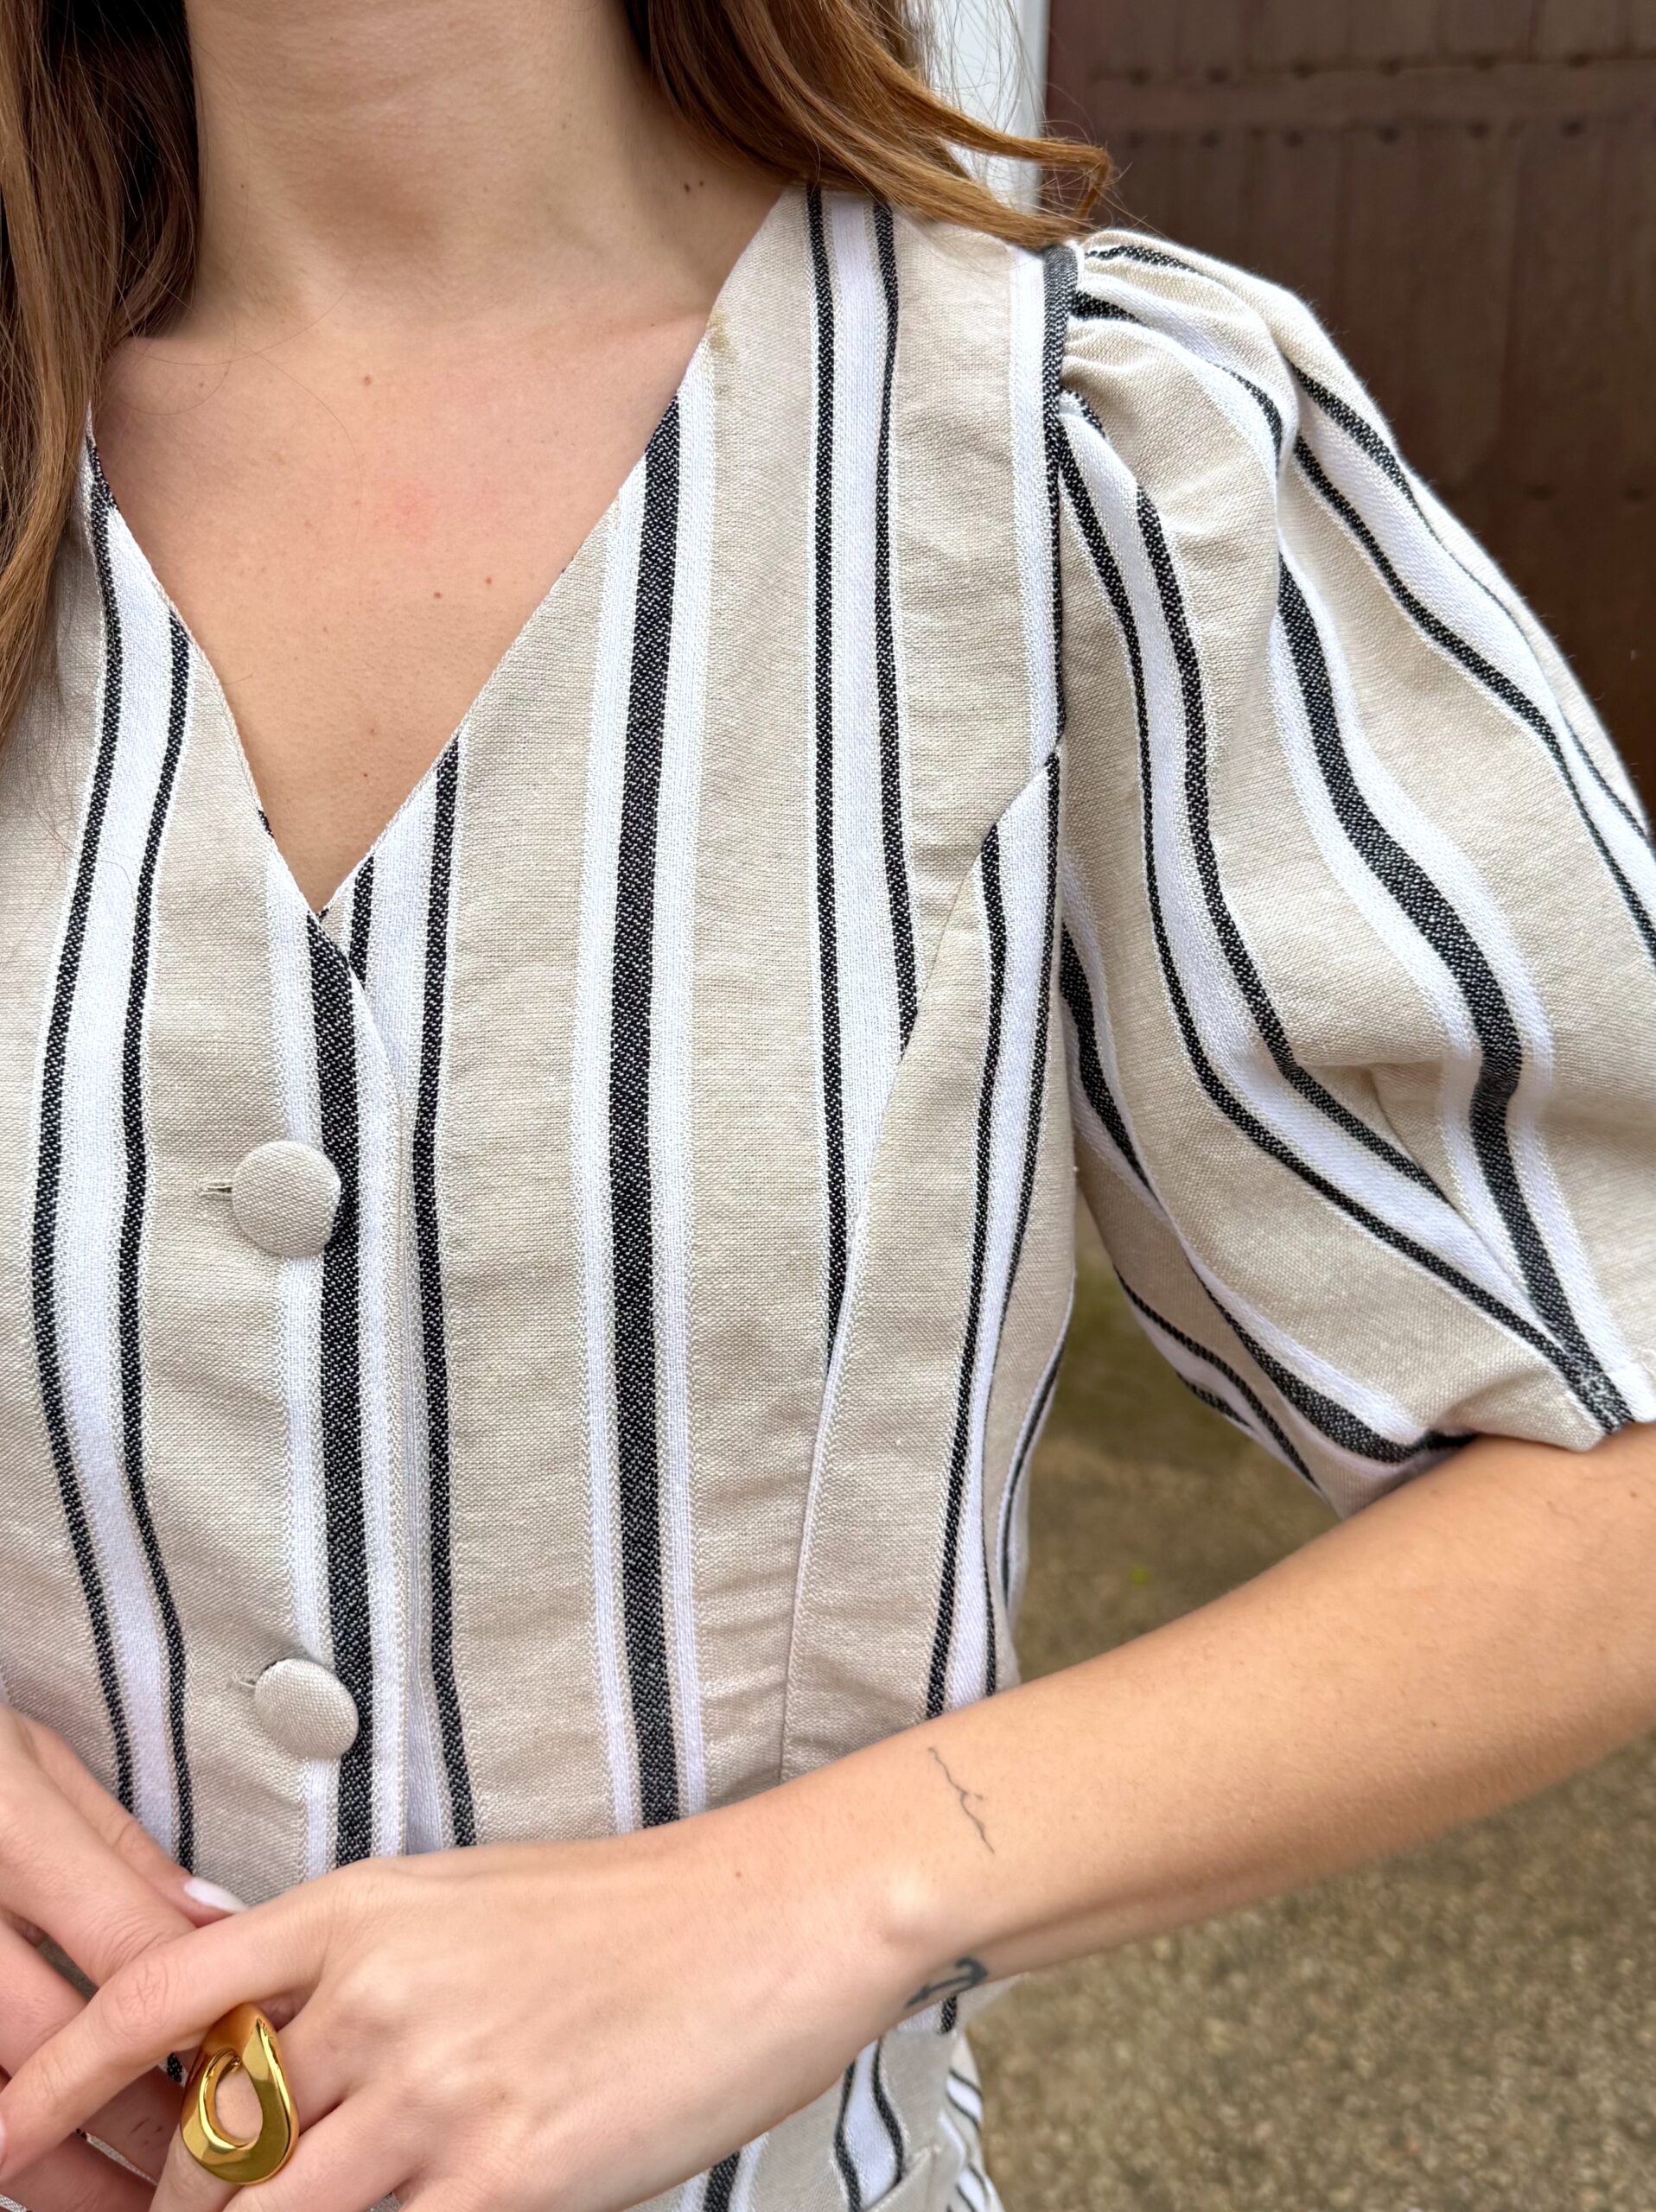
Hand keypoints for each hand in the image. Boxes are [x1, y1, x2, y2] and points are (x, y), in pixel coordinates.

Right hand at [0, 1706, 244, 2209]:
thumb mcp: (32, 1760)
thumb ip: (118, 1848)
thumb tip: (213, 1922)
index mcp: (6, 1824)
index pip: (126, 1942)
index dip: (200, 2013)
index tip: (255, 2058)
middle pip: (57, 2043)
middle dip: (141, 2115)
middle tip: (206, 2164)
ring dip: (61, 2167)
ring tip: (127, 2201)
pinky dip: (1, 2138)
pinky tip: (37, 2167)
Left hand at [0, 1797, 908, 2211]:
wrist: (772, 1911)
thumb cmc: (632, 1909)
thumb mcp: (467, 1903)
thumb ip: (358, 1969)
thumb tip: (269, 2057)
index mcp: (360, 1906)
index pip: (155, 1992)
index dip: (51, 2076)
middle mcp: (375, 1992)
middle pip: (202, 2142)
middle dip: (176, 2209)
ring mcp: (437, 2086)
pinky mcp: (506, 2170)